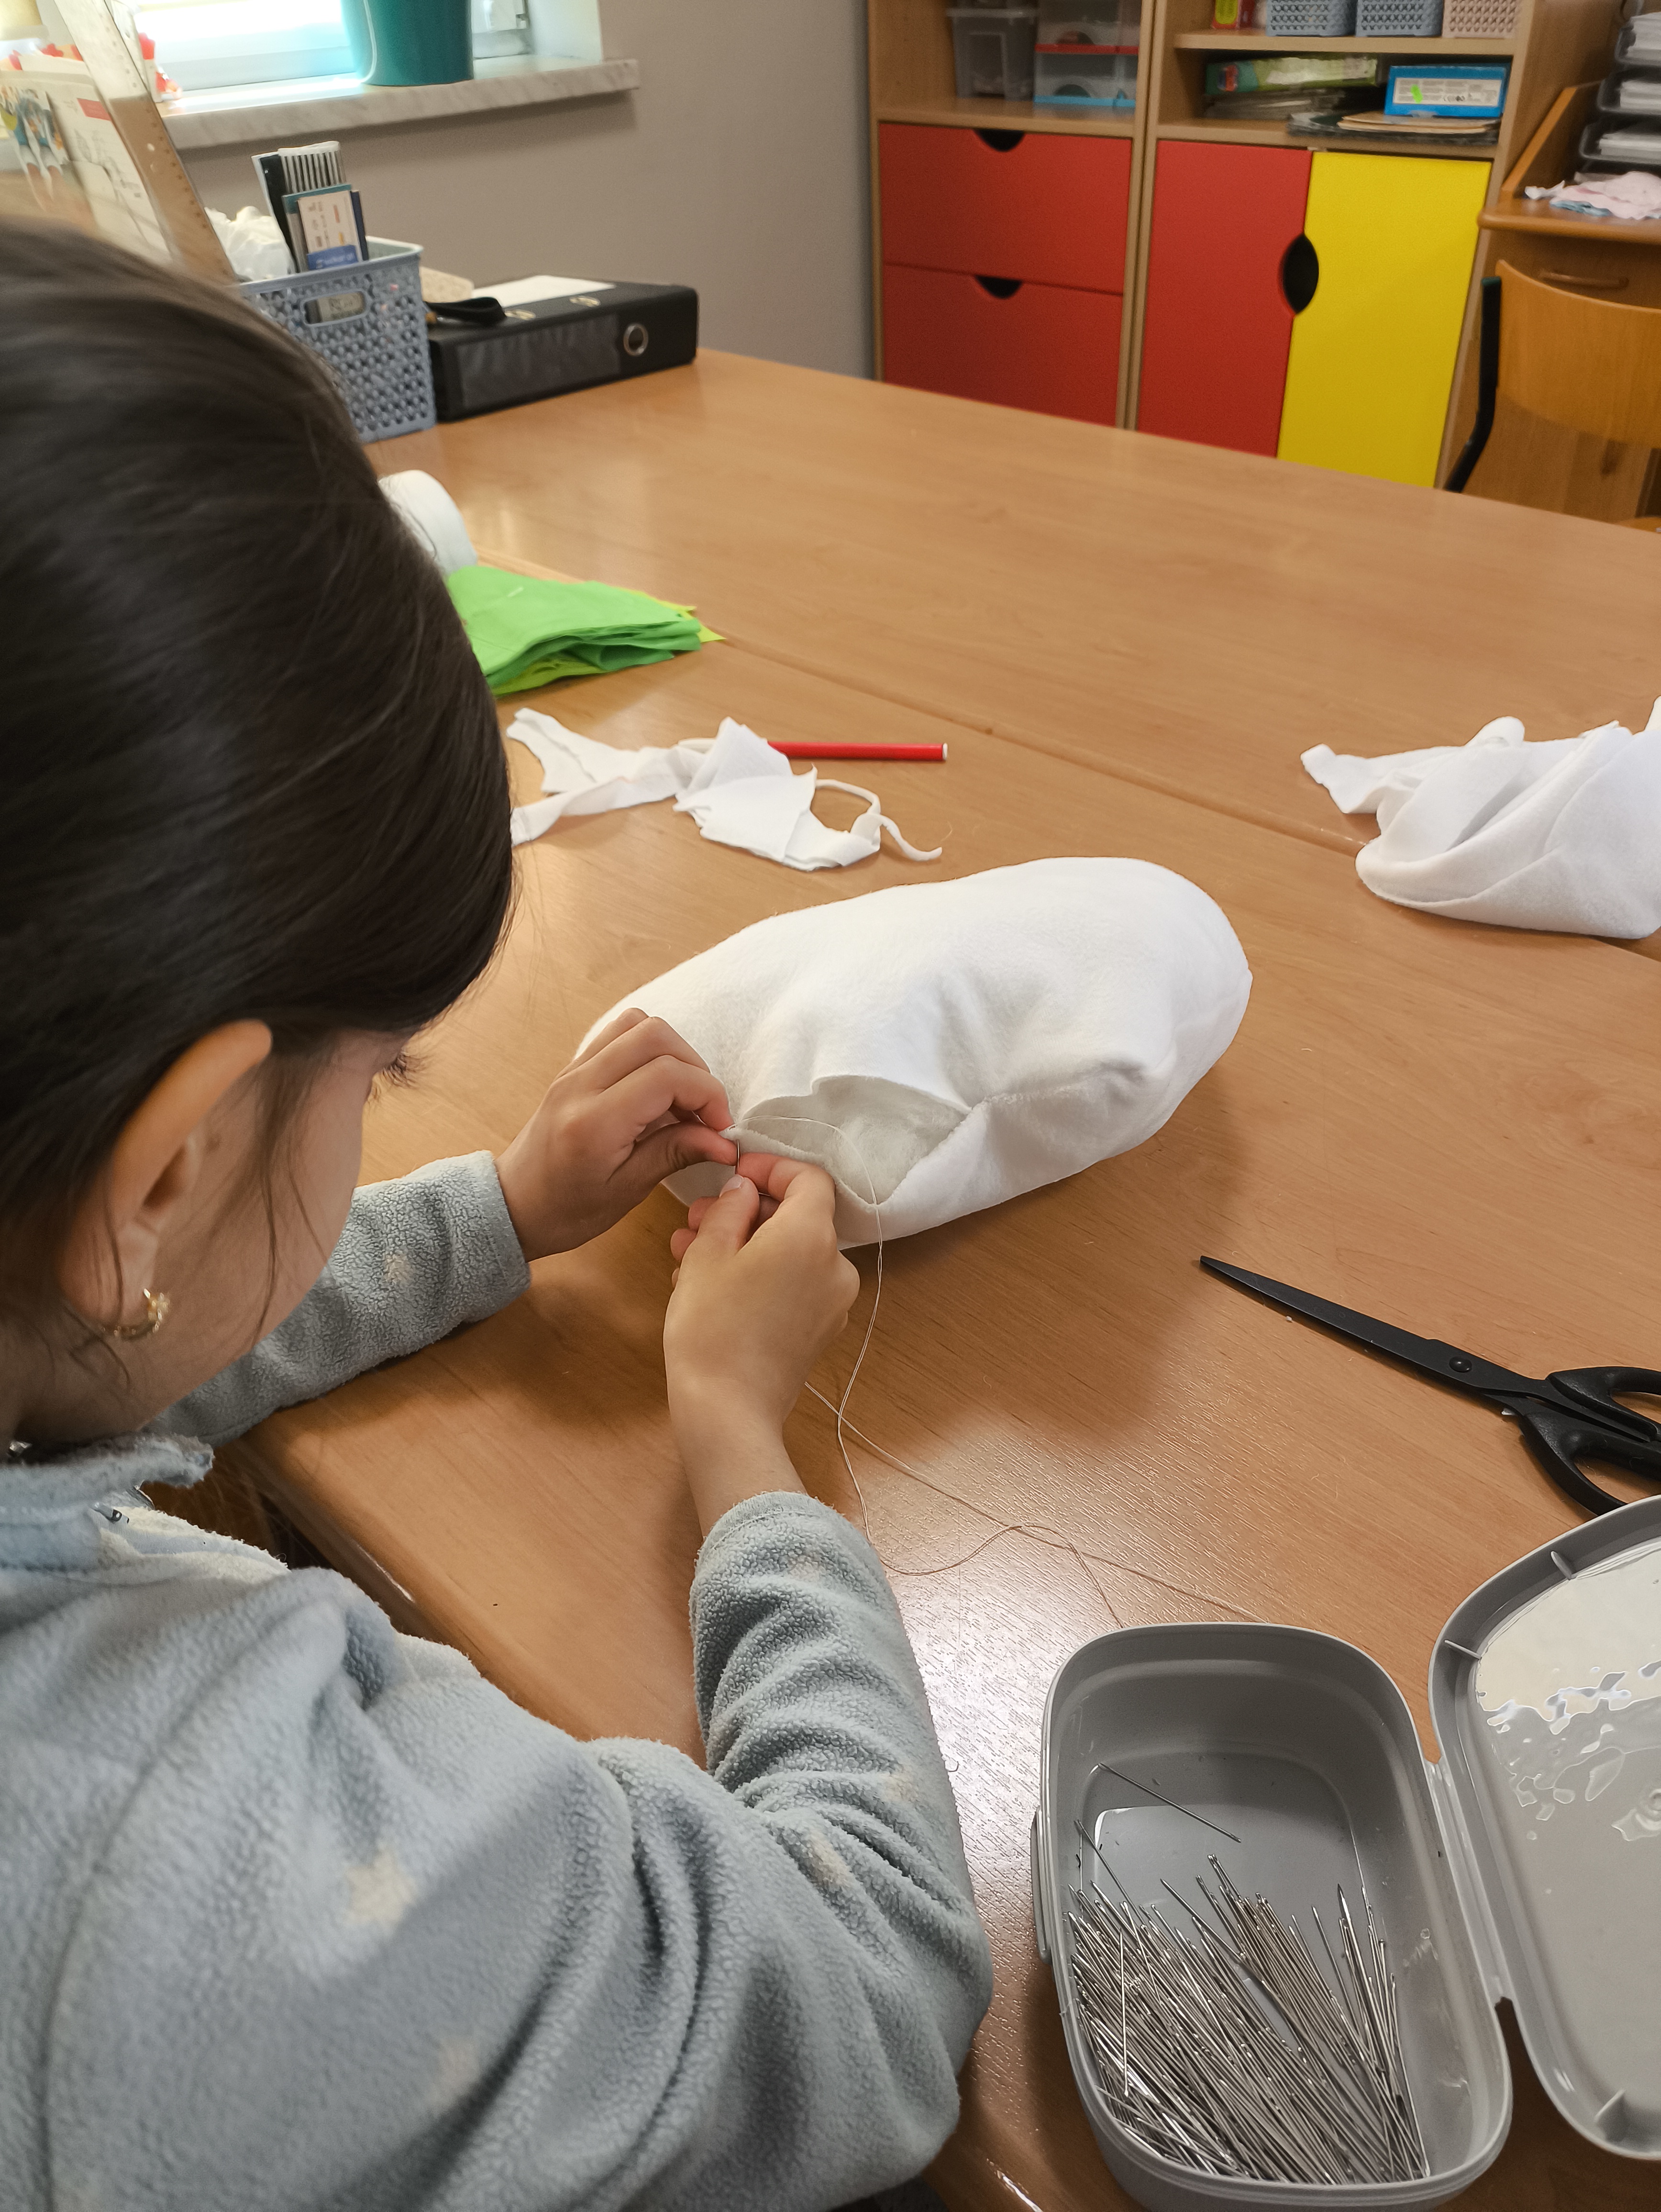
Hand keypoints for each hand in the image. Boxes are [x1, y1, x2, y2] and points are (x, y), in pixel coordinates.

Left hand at [495, 1010, 736, 1260]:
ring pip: (638, 1024)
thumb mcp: (627, 1191)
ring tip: (680, 1098)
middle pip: (655, 1035)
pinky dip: (648, 1051)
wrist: (514, 1204)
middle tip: (703, 1112)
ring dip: (672, 1053)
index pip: (666, 1074)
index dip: (707, 1094)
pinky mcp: (574, 1067)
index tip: (720, 1127)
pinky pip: (619, 1034)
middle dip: (695, 1069)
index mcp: (594, 1122)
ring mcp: (574, 1070)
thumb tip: (724, 1139)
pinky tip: (655, 1090)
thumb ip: (675, 1153)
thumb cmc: (567, 1209)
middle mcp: (580, 1084)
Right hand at [665, 1156, 860, 1531]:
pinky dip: (760, 1275)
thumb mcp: (707, 1253)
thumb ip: (730, 1209)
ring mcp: (833, 1302)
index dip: (771, 1168)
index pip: (808, 1178)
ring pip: (790, 1253)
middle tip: (697, 1218)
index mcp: (812, 1236)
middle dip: (746, 1212)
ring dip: (745, 1245)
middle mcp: (835, 1266)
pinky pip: (793, 1285)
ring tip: (690, 1254)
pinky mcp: (820, 1330)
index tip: (735, 1175)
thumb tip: (743, 1189)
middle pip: (798, 1218)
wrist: (727, 1412)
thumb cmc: (711, 1328)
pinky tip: (712, 1286)